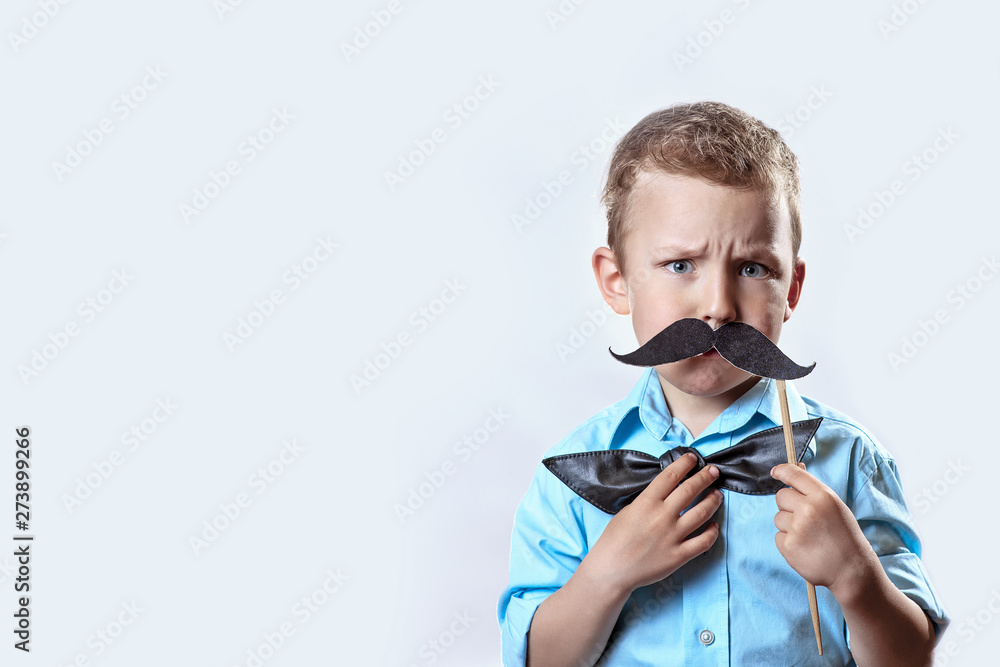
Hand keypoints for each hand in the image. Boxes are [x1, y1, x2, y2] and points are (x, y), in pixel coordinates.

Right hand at [580, 453, 723, 596]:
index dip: (684, 464)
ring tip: (717, 494)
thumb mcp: (628, 510)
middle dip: (705, 477)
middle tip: (713, 471)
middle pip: (690, 490)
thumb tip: (666, 493)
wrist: (612, 569)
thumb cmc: (614, 539)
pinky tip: (714, 526)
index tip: (693, 458)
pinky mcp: (679, 555)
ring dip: (713, 501)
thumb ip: (648, 501)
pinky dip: (712, 532)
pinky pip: (703, 541)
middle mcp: (662, 516)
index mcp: (647, 502)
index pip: (671, 476)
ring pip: (702, 513)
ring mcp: (673, 536)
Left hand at [771, 463, 878, 599]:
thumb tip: (796, 468)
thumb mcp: (835, 507)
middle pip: (781, 496)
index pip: (794, 474)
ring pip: (778, 517)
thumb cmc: (844, 537)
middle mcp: (808, 509)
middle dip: (788, 505)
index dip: (782, 471)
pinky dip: (788, 542)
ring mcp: (797, 528)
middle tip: (804, 518)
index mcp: (823, 496)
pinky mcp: (788, 546)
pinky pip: (778, 536)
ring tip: (809, 537)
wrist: (852, 570)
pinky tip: (805, 548)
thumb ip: (814, 490)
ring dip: (788, 526)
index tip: (775, 472)